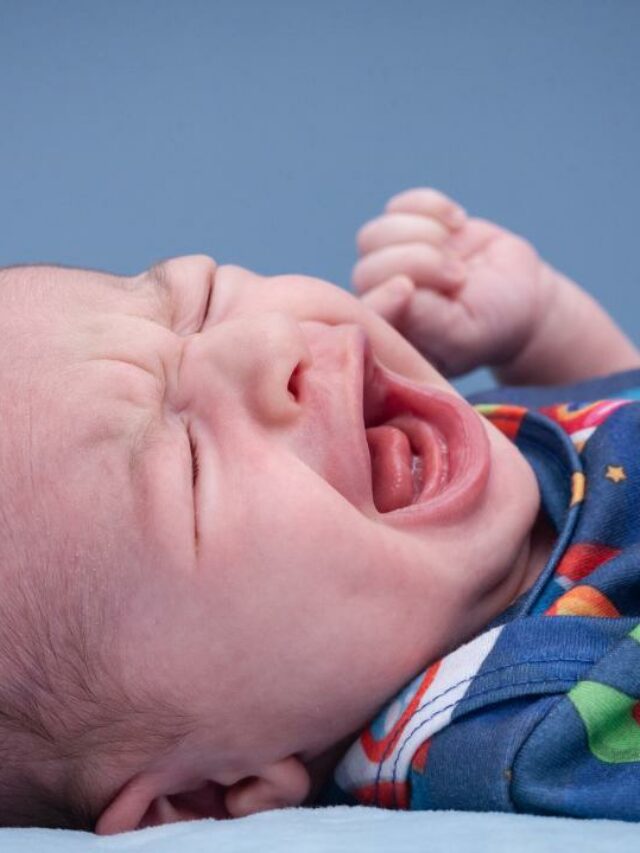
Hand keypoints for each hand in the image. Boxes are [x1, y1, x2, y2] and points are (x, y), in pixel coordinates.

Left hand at [353, 188, 554, 377]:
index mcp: (390, 336)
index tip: (408, 289)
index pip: (362, 316)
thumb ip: (428, 321)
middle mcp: (382, 300)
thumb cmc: (492, 325)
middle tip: (460, 276)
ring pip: (376, 235)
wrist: (519, 294)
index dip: (380, 298)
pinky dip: (432, 207)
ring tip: (459, 255)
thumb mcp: (467, 333)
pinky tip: (458, 223)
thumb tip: (398, 290)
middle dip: (419, 264)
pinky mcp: (405, 229)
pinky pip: (399, 205)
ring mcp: (389, 263)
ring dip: (424, 235)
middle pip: (368, 270)